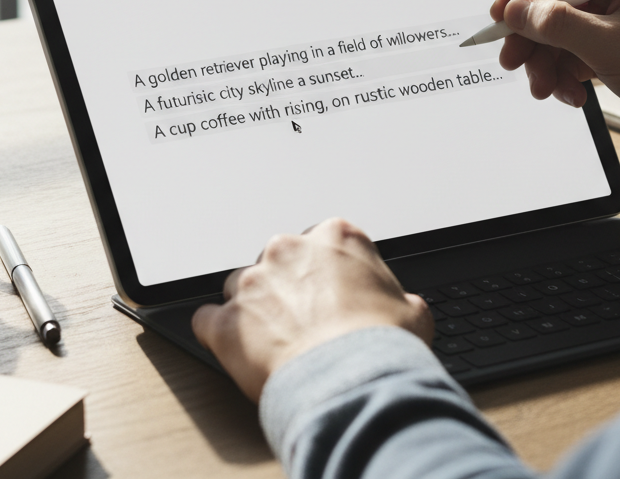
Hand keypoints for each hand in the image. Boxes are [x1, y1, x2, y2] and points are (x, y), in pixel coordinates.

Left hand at [191, 217, 433, 401]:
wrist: (353, 382)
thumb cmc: (383, 346)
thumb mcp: (413, 313)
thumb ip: (397, 299)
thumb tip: (403, 309)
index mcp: (336, 236)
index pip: (322, 244)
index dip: (326, 275)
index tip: (329, 296)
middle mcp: (290, 250)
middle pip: (279, 262)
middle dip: (286, 289)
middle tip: (303, 322)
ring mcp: (253, 284)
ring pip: (240, 288)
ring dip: (252, 310)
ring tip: (270, 342)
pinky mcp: (226, 322)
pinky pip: (206, 320)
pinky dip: (216, 334)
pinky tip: (230, 349)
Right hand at [489, 0, 619, 159]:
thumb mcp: (606, 45)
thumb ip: (554, 23)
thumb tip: (515, 10)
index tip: (500, 16)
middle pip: (553, 0)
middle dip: (532, 35)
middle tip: (513, 61)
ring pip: (560, 31)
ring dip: (547, 62)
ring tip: (547, 89)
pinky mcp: (619, 46)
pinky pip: (575, 53)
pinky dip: (566, 74)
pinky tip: (573, 95)